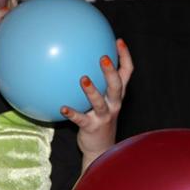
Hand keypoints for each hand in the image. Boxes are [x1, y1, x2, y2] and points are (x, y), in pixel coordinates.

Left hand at [61, 39, 132, 171]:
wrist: (101, 149)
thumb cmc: (98, 119)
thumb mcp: (101, 101)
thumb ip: (96, 84)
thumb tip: (77, 60)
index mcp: (117, 95)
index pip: (127, 73)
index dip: (125, 56)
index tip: (118, 40)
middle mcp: (114, 104)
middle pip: (117, 86)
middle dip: (111, 71)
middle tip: (103, 57)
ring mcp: (104, 116)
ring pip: (100, 102)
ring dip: (92, 91)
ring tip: (83, 79)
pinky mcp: (92, 127)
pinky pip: (81, 119)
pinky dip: (72, 113)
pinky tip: (62, 107)